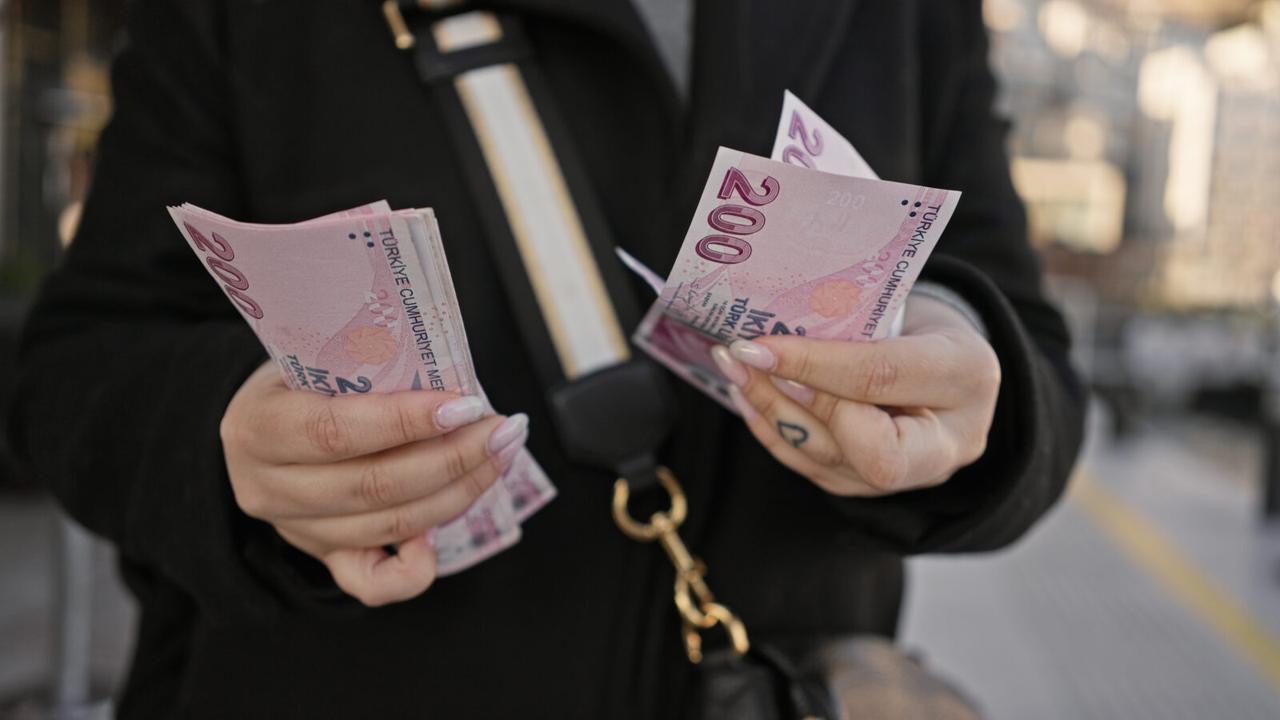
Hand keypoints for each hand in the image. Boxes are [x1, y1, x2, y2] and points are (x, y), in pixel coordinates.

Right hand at [220, 363, 528, 605]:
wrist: (268, 420)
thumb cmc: (305, 377)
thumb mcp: (318, 355)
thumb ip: (368, 367)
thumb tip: (452, 380)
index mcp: (257, 427)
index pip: (336, 431)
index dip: (406, 422)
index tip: (466, 406)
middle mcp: (267, 488)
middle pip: (373, 486)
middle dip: (452, 457)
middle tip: (502, 430)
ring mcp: (295, 529)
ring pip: (387, 525)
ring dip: (457, 493)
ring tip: (499, 455)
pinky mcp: (323, 557)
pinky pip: (372, 582)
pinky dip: (416, 568)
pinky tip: (443, 533)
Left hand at [710, 295, 999, 496]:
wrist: (948, 360)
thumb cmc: (920, 321)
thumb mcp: (903, 305)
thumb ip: (851, 325)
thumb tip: (770, 329)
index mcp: (967, 375)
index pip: (879, 377)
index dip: (812, 365)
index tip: (755, 345)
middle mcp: (951, 440)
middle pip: (868, 449)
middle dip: (793, 406)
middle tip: (741, 363)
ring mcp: (917, 474)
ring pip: (832, 461)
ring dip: (771, 414)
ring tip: (733, 370)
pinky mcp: (877, 487)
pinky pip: (816, 469)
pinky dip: (775, 433)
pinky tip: (746, 398)